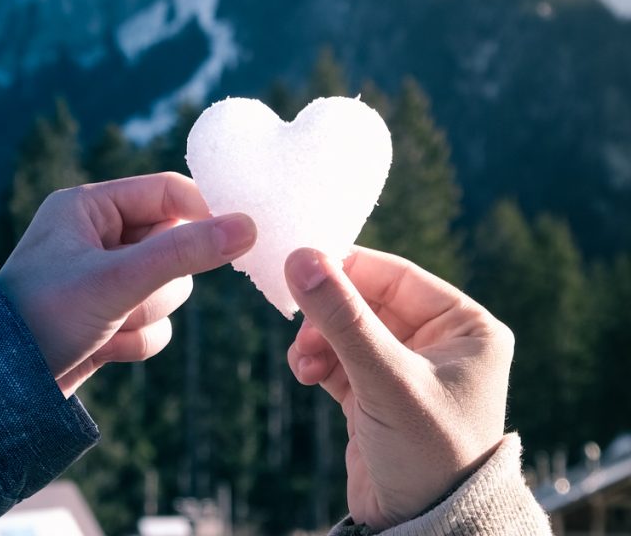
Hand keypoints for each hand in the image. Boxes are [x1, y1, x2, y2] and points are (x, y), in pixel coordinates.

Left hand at [0, 172, 255, 396]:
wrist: (3, 392)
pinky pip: (156, 322)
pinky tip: (104, 349)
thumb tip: (249, 226)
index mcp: (92, 207)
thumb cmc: (45, 316)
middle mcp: (99, 236)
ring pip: (170, 287)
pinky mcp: (111, 316)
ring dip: (147, 313)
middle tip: (129, 296)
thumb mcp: (118, 279)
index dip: (202, 214)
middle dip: (159, 282)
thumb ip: (185, 251)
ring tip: (108, 327)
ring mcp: (107, 278)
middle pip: (175, 243)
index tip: (234, 238)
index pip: (168, 192)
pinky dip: (138, 339)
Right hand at [285, 246, 512, 531]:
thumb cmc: (429, 455)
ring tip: (303, 361)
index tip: (302, 262)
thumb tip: (301, 258)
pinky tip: (306, 374)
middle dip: (329, 312)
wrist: (423, 533)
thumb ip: (343, 318)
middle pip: (367, 299)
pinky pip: (339, 357)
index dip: (348, 267)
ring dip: (319, 338)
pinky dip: (318, 360)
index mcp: (465, 326)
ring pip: (348, 328)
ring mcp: (406, 368)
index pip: (398, 275)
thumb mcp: (387, 380)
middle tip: (299, 323)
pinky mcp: (377, 394)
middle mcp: (440, 342)